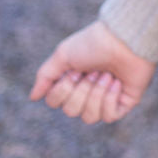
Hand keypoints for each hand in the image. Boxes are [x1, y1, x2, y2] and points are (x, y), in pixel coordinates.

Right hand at [29, 20, 155, 124]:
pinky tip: (117, 83)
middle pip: (71, 111)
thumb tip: (33, 97)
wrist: (124, 40)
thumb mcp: (63, 55)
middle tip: (94, 71)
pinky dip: (110, 99)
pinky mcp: (123, 104)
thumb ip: (45, 76)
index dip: (63, 89)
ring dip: (97, 94)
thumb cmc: (94, 44)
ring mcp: (105, 100)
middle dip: (82, 90)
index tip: (75, 70)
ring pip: (89, 117)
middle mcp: (86, 93)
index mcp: (71, 82)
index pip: (54, 102)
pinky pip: (108, 117)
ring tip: (107, 75)